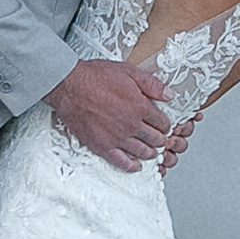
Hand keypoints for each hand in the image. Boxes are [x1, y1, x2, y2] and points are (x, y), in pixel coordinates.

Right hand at [48, 55, 179, 171]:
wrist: (69, 86)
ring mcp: (117, 138)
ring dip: (150, 153)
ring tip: (152, 151)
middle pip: (155, 139)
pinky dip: (131, 166)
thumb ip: (152, 84)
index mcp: (139, 106)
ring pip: (142, 152)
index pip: (162, 122)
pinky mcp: (102, 146)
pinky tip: (136, 166)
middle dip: (161, 139)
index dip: (165, 124)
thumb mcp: (128, 72)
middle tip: (160, 139)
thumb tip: (169, 95)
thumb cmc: (94, 77)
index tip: (164, 125)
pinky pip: (121, 162)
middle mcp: (131, 125)